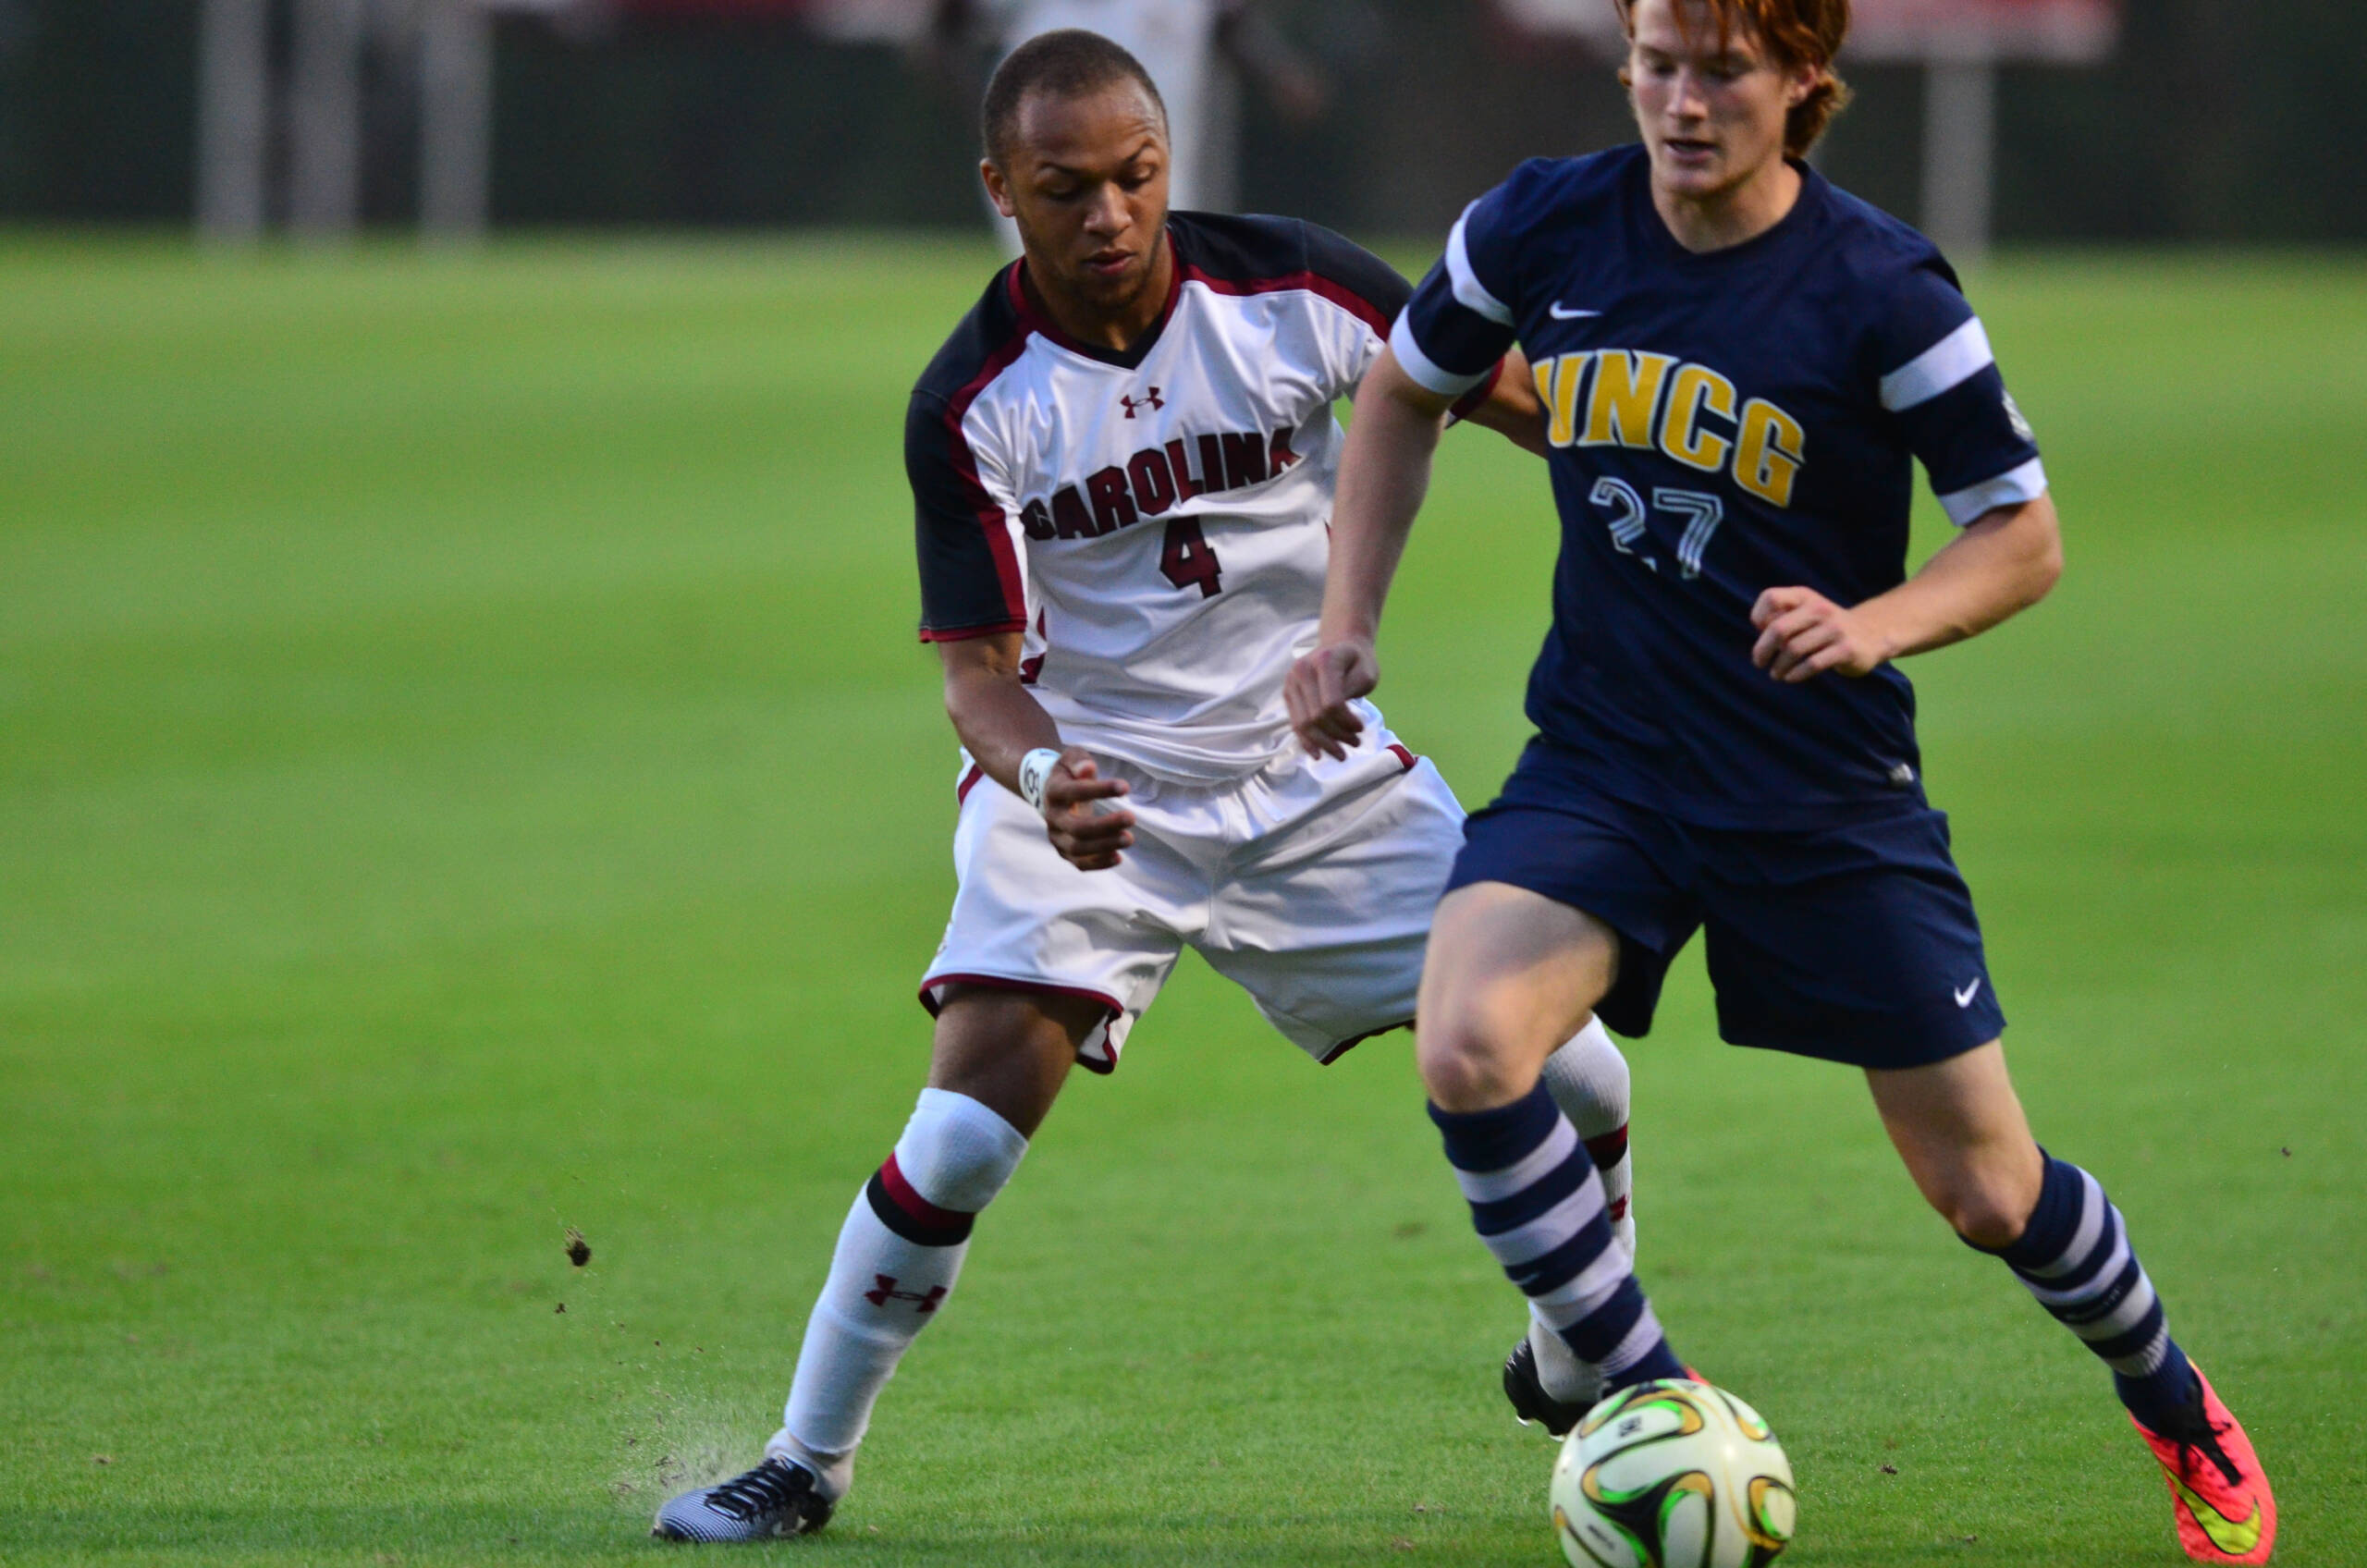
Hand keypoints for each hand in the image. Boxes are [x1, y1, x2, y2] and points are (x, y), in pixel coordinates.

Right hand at [1041, 748, 1134, 870]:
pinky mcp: (1064, 851)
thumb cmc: (1068, 773)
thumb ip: (1079, 761)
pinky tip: (1119, 857)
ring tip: (1129, 838)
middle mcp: (1053, 818)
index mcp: (1054, 792)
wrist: (1050, 794)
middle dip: (1105, 825)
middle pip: (1076, 828)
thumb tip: (1088, 769)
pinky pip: (1080, 863)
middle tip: (1131, 818)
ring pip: (1078, 849)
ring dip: (1105, 846)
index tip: (1125, 787)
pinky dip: (1099, 864)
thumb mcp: (1071, 758)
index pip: (1075, 792)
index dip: (1099, 790)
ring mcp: (1057, 837)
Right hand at [1284, 637, 1378, 758]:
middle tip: (1355, 744)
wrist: (1341, 644)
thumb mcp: (1367, 673)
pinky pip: (1295, 722)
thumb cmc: (1358, 660)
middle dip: (1335, 736)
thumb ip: (1352, 692)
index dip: (1346, 722)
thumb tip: (1339, 720)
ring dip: (1322, 743)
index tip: (1361, 729)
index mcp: (1324, 661)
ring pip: (1302, 723)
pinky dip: (1306, 740)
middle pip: (1315, 716)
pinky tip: (1318, 753)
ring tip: (1341, 754)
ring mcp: (1291, 682)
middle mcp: (1302, 670)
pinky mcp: (1288, 693)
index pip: (1331, 703)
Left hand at [1749, 586, 1892, 682]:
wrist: (1871, 635)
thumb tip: (1759, 628)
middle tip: (1759, 662)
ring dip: (1779, 666)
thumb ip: (1780, 616)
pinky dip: (1795, 674)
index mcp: (1805, 596)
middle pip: (1778, 629)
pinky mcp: (1846, 649)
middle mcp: (1820, 608)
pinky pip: (1812, 664)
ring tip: (1776, 674)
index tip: (1761, 632)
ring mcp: (1835, 628)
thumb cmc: (1825, 628)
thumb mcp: (1804, 613)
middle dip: (1762, 650)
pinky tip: (1790, 677)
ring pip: (1793, 650)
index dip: (1758, 616)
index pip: (1771, 598)